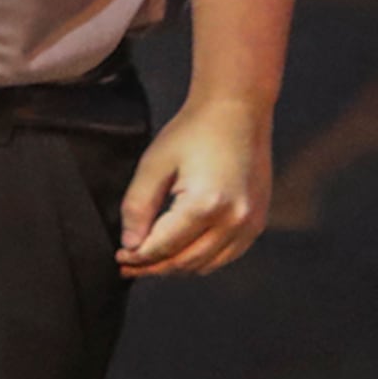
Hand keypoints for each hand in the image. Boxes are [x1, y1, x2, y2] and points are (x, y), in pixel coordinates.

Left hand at [120, 97, 273, 276]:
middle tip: (130, 265)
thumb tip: (130, 244)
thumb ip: (137, 207)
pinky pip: (227, 255)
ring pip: (207, 264)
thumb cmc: (193, 131)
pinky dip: (202, 259)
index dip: (138, 257)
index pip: (164, 247)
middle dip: (155, 267)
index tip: (120, 259)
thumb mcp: (153, 164)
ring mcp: (250, 223)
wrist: (236, 111)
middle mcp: (233, 220)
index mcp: (205, 205)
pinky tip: (181, 251)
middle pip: (186, 262)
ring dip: (177, 267)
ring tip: (151, 261)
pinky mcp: (257, 221)